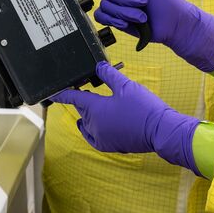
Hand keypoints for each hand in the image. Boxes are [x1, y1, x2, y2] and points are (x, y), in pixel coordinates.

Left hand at [52, 62, 200, 173]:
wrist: (161, 131)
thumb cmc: (144, 108)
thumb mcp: (126, 86)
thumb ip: (109, 75)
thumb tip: (99, 67)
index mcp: (95, 109)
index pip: (73, 99)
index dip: (62, 94)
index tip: (52, 93)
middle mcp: (94, 125)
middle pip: (82, 110)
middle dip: (82, 101)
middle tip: (87, 91)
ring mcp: (101, 137)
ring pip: (87, 124)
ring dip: (88, 115)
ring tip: (92, 106)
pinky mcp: (111, 146)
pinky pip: (94, 137)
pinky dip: (92, 130)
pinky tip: (97, 126)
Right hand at [94, 0, 213, 72]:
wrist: (173, 24)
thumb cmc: (166, 0)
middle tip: (144, 2)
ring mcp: (116, 5)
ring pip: (106, 5)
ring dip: (125, 12)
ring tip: (142, 17)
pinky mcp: (115, 19)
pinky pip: (101, 17)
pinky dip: (113, 20)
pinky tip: (126, 23)